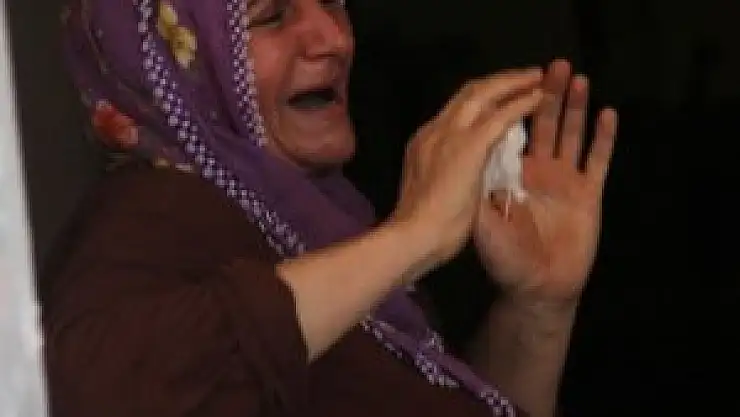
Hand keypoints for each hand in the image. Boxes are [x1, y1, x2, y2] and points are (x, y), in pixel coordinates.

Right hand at [392, 69, 543, 273]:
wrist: (413, 238)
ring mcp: (450, 135)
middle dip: (498, 82)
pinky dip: (521, 103)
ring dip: (512, 82)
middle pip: (468, 94)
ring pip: (483, 94)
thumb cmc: (421, 229)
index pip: (455, 112)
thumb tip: (459, 176)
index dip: (480, 102)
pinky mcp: (469, 145)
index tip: (499, 99)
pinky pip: (501, 116)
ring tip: (537, 76)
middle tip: (525, 75)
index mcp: (424, 144)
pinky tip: (539, 96)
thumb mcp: (431, 192)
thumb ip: (446, 176)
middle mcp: (435, 131)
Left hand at [474, 60, 617, 305]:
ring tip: (577, 78)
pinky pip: (599, 160)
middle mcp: (537, 170)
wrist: (537, 290)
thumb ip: (477, 190)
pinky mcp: (589, 193)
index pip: (511, 130)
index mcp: (509, 173)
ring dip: (574, 106)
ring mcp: (565, 180)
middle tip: (552, 67)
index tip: (518, 79)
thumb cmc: (505, 260)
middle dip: (546, 94)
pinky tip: (607, 114)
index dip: (515, 104)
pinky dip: (603, 138)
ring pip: (571, 134)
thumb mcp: (482, 223)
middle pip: (542, 123)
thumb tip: (466, 154)